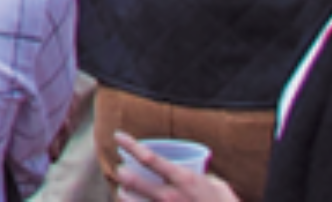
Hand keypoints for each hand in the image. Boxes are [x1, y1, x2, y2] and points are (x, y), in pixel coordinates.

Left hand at [113, 134, 236, 201]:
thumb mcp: (213, 182)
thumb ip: (195, 176)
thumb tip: (184, 169)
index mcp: (183, 179)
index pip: (149, 158)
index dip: (130, 145)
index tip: (118, 136)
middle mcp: (170, 197)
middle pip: (134, 182)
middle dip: (122, 173)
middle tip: (120, 169)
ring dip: (124, 195)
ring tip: (123, 191)